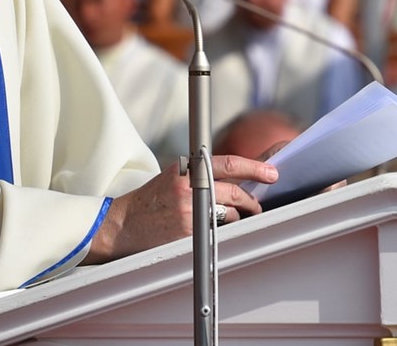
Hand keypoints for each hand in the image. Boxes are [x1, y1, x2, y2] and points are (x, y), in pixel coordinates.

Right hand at [86, 155, 277, 262]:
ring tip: (223, 219)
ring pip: (229, 213)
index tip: (272, 172)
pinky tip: (207, 230)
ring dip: (234, 217)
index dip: (255, 167)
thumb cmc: (151, 199)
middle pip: (235, 191)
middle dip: (251, 200)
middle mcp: (190, 188)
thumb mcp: (173, 176)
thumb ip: (199, 173)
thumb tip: (233, 177)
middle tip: (256, 205)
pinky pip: (217, 231)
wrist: (125, 223)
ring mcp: (190, 211)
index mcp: (186, 170)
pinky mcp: (189, 233)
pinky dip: (217, 230)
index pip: (229, 164)